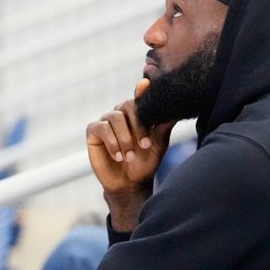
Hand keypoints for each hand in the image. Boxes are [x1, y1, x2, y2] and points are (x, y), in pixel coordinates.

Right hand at [85, 79, 174, 230]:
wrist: (130, 184)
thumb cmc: (145, 163)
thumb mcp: (158, 144)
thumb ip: (164, 125)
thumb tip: (175, 109)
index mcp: (137, 113)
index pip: (140, 98)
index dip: (142, 91)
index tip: (145, 86)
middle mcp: (121, 113)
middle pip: (128, 105)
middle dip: (138, 125)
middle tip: (144, 145)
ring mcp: (106, 121)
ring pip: (115, 117)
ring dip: (125, 138)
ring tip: (130, 156)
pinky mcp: (93, 131)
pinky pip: (102, 128)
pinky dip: (112, 142)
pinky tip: (118, 156)